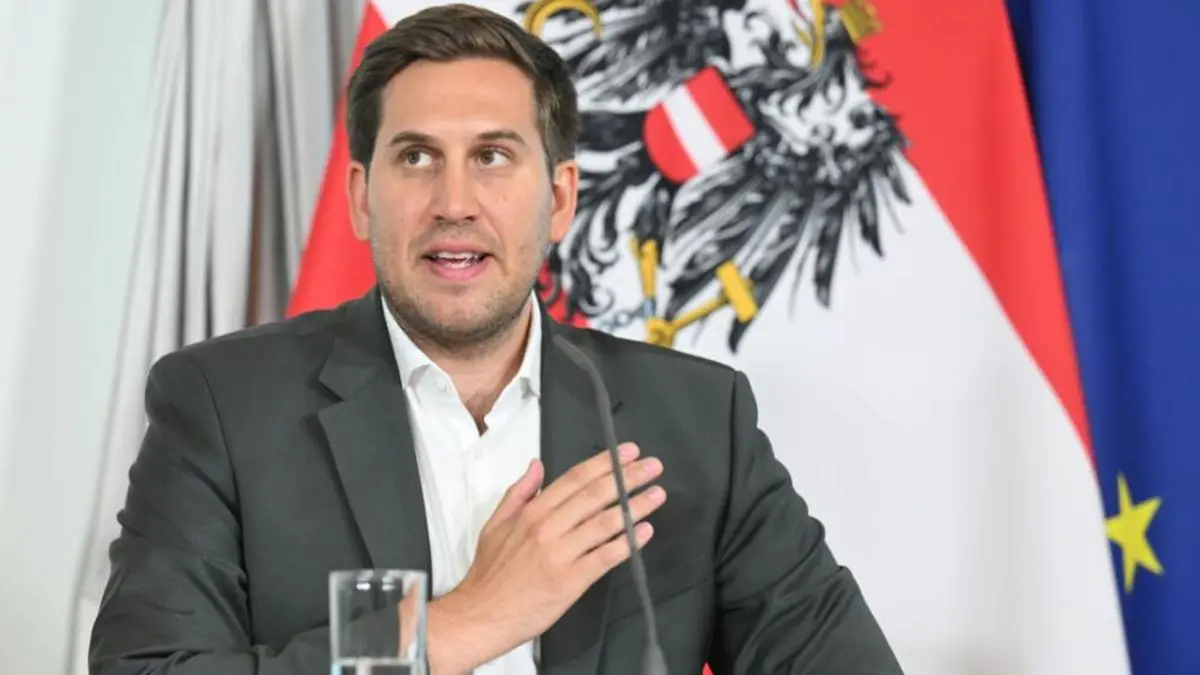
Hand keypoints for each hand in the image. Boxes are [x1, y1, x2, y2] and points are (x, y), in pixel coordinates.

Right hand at [427, 442, 665, 672]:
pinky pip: (605, 557)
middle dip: (628, 477)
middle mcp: (548, 528)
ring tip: (657, 495)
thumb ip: (518, 493)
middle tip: (653, 466)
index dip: (605, 463)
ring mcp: (560, 554)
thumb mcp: (495, 524)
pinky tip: (644, 531)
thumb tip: (536, 466)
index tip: (628, 452)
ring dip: (635, 507)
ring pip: (605, 523)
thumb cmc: (488, 574)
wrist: (480, 616)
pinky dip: (627, 543)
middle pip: (595, 495)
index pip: (575, 479)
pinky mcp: (571, 582)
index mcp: (532, 512)